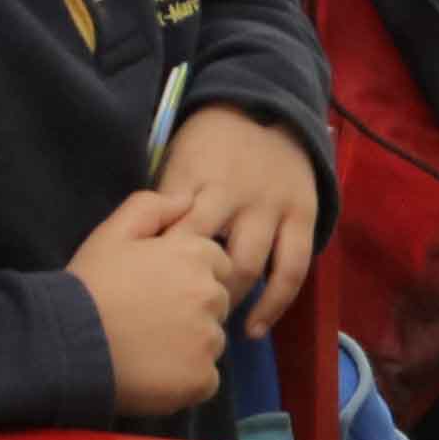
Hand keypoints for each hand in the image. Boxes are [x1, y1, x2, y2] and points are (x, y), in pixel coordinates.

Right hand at [69, 188, 248, 413]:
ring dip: (190, 347)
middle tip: (149, 321)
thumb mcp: (113, 232)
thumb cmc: (88, 285)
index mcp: (195, 256)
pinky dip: (184, 381)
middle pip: (216, 304)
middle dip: (193, 310)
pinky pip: (205, 380)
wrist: (66, 343)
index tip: (157, 291)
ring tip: (147, 349)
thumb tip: (187, 200)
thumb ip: (152, 206)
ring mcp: (208, 340)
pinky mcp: (201, 379)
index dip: (186, 277)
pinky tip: (152, 374)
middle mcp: (210, 295)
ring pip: (210, 342)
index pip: (216, 266)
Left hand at [152, 105, 324, 318]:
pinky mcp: (303, 217)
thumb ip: (160, 206)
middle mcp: (233, 192)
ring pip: (249, 265)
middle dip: (191, 289)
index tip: (144, 301)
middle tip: (175, 318)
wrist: (269, 110)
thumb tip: (135, 258)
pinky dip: (274, 304)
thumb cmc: (208, 147)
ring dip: (227, 299)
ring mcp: (271, 206)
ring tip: (210, 325)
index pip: (170, 231)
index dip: (157, 270)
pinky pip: (292, 269)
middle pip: (206, 253)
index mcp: (194, 178)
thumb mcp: (175, 162)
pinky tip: (254, 329)